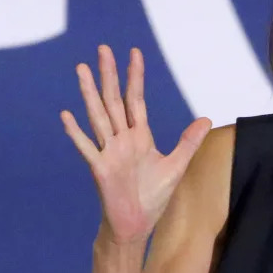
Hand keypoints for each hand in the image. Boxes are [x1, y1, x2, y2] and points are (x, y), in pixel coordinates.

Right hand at [60, 45, 211, 243]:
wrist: (137, 224)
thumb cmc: (153, 196)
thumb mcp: (177, 165)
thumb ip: (189, 141)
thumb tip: (206, 119)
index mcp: (139, 135)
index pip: (136, 99)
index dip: (135, 76)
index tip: (134, 53)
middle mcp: (121, 139)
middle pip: (114, 100)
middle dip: (109, 74)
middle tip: (103, 48)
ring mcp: (109, 152)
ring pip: (98, 116)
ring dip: (89, 93)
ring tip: (81, 69)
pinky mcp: (100, 169)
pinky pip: (87, 148)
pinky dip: (76, 132)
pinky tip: (66, 115)